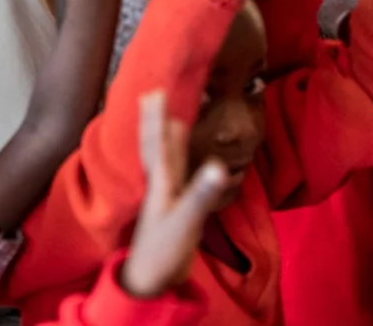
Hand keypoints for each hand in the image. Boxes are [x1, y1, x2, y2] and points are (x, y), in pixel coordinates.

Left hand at [118, 91, 227, 299]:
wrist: (153, 281)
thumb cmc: (164, 251)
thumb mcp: (185, 220)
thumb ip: (201, 194)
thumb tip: (218, 165)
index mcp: (160, 182)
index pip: (157, 143)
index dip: (156, 117)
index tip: (155, 91)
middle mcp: (161, 185)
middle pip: (156, 145)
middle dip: (155, 120)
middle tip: (153, 94)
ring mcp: (167, 197)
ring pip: (166, 159)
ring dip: (167, 138)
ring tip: (170, 118)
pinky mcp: (175, 210)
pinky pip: (177, 177)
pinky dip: (180, 163)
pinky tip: (187, 160)